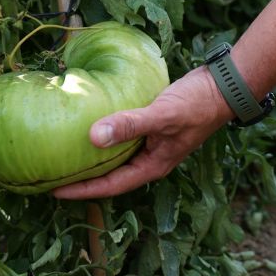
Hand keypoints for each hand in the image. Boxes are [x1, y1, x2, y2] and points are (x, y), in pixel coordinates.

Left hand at [52, 66, 232, 198]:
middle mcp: (150, 158)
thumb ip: (130, 125)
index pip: (111, 185)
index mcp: (152, 165)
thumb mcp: (161, 115)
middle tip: (52, 175)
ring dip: (93, 157)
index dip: (82, 189)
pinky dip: (106, 134)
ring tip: (65, 154)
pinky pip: (122, 136)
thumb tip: (93, 137)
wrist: (223, 86)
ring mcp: (151, 143)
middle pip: (110, 175)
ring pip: (116, 156)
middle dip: (83, 178)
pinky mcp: (151, 126)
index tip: (53, 190)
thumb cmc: (197, 104)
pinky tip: (91, 125)